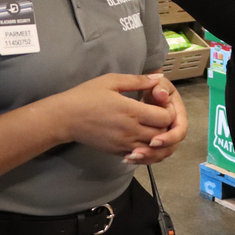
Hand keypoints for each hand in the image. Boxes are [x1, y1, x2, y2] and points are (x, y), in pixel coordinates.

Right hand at [54, 74, 174, 155]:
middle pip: (163, 134)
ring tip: (153, 126)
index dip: (169, 111)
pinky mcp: (117, 152)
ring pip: (153, 148)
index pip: (165, 118)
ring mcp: (124, 144)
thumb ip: (137, 80)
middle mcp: (131, 131)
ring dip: (158, 139)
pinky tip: (142, 137)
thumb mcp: (111, 81)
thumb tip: (157, 78)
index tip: (162, 103)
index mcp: (132, 111)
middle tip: (159, 114)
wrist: (65, 118)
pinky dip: (146, 149)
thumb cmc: (87, 96)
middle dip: (166, 125)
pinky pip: (140, 156)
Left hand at [124, 75, 188, 165]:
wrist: (143, 89)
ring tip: (131, 157)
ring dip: (147, 158)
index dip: (169, 138)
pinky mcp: (153, 141)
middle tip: (138, 154)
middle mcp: (173, 127)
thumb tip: (161, 95)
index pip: (179, 130)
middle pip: (171, 146)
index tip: (153, 141)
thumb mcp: (156, 82)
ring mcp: (164, 135)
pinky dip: (142, 158)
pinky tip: (127, 158)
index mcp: (177, 113)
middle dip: (156, 152)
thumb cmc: (150, 85)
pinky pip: (152, 154)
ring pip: (161, 153)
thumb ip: (160, 86)